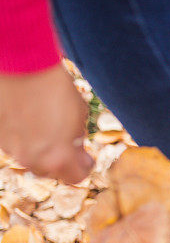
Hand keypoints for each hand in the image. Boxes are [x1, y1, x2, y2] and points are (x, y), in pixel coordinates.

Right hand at [0, 63, 93, 183]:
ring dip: (39, 149)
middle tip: (67, 143)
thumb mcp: (79, 116)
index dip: (84, 166)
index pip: (76, 177)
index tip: (86, 156)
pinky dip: (22, 137)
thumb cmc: (56, 89)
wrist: (22, 65)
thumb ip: (78, 138)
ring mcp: (10, 148)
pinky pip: (13, 144)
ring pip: (28, 158)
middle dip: (60, 160)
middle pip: (50, 171)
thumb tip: (76, 146)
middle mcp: (31, 159)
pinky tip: (28, 118)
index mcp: (58, 158)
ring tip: (46, 126)